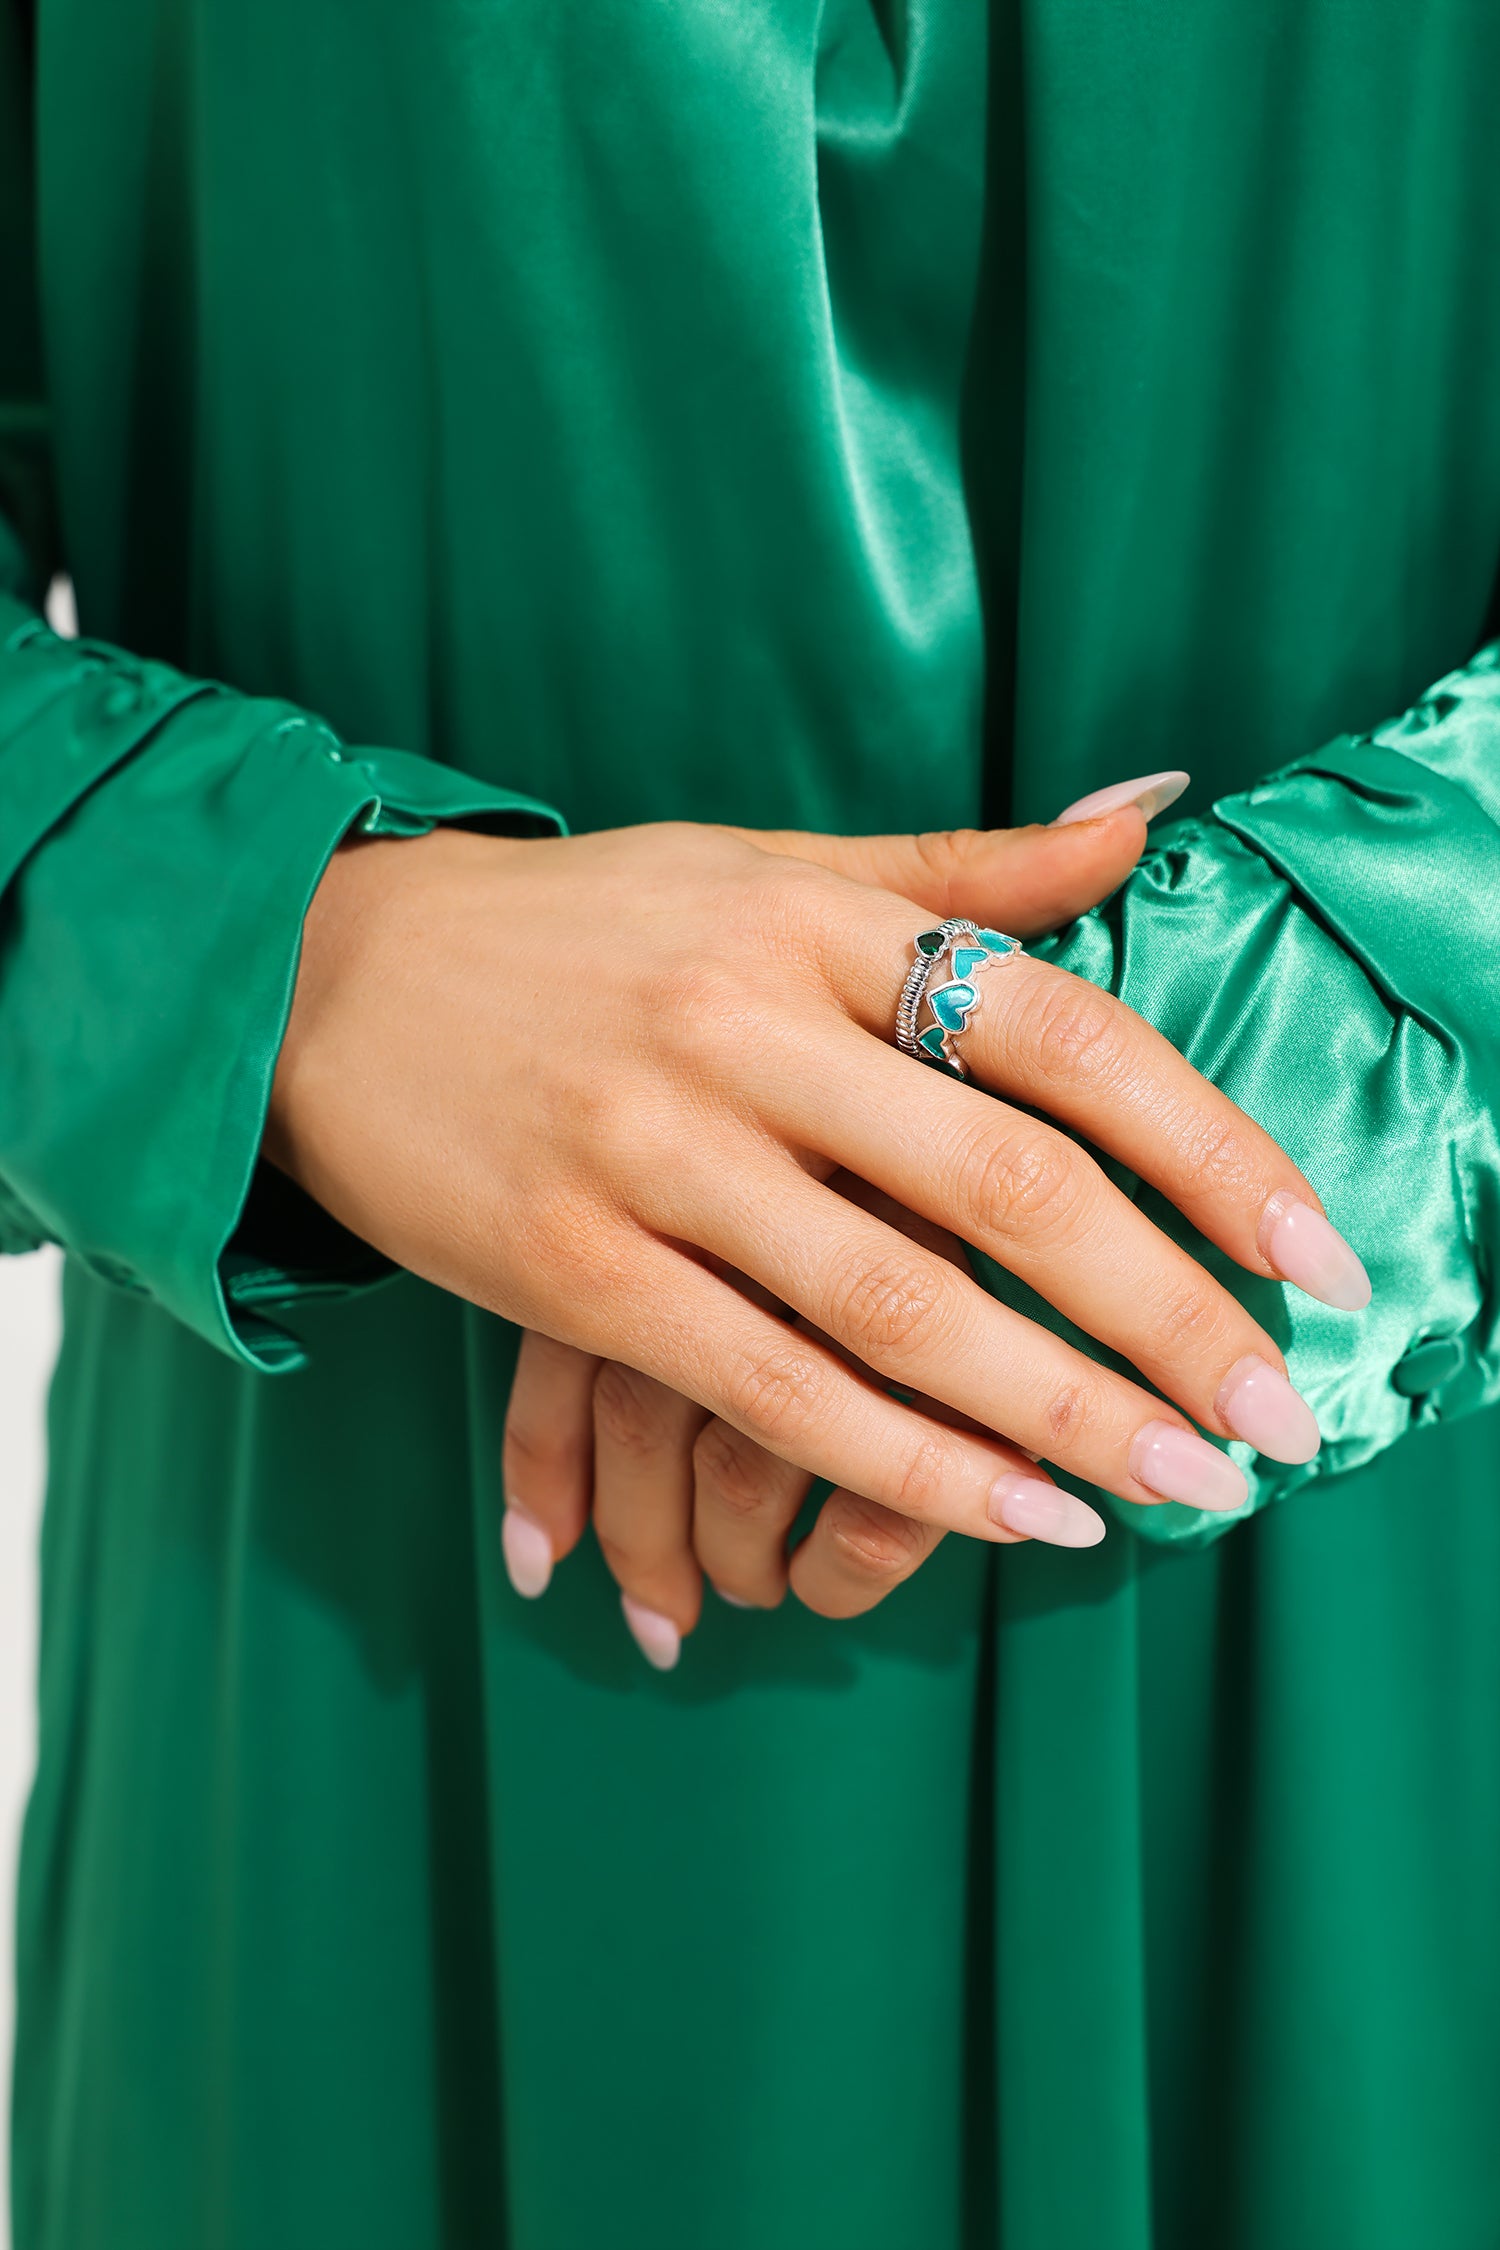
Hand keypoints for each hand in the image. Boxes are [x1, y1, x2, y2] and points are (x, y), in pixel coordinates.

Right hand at [267, 808, 1364, 1664]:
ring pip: (895, 1310)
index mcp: (815, 922)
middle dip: (1166, 1316)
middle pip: (1006, 1187)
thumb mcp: (765, 866)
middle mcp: (745, 1030)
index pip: (1062, 1031)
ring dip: (1057, 1416)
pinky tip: (1009, 1515)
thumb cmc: (581, 927)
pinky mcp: (570, 1270)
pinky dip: (901, 1465)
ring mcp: (652, 1155)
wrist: (323, 977)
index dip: (1209, 1149)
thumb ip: (963, 866)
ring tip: (1178, 1489)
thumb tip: (1157, 804)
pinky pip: (768, 1388)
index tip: (1315, 1255)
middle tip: (1278, 1419)